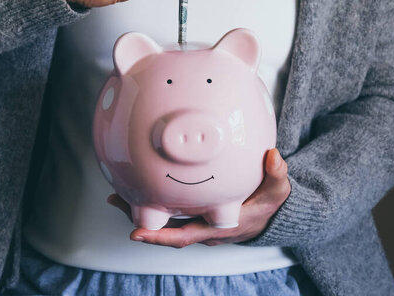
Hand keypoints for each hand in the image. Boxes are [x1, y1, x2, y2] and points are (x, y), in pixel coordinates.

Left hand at [107, 148, 290, 247]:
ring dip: (139, 209)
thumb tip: (274, 156)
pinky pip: (167, 209)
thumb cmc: (268, 206)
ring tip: (116, 195)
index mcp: (216, 227)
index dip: (160, 237)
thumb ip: (277, 175)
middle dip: (139, 220)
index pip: (184, 236)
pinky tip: (137, 186)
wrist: (266, 215)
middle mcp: (201, 228)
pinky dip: (150, 200)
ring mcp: (195, 221)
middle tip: (116, 202)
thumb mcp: (276, 192)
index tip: (137, 234)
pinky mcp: (192, 212)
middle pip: (164, 229)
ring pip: (162, 219)